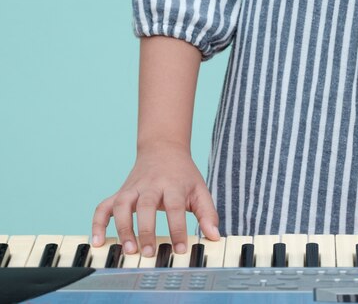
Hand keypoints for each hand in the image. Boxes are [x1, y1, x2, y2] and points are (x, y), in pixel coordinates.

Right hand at [92, 143, 219, 256]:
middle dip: (146, 230)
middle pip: (145, 205)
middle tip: (149, 253)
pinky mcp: (120, 192)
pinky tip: (98, 240)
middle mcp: (150, 185)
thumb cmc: (183, 175)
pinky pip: (103, 206)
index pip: (175, 207)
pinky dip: (98, 222)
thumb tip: (215, 236)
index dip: (177, 229)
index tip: (180, 249)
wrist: (163, 149)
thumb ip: (208, 214)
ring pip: (121, 205)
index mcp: (172, 185)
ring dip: (123, 228)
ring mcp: (132, 188)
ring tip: (128, 250)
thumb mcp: (200, 190)